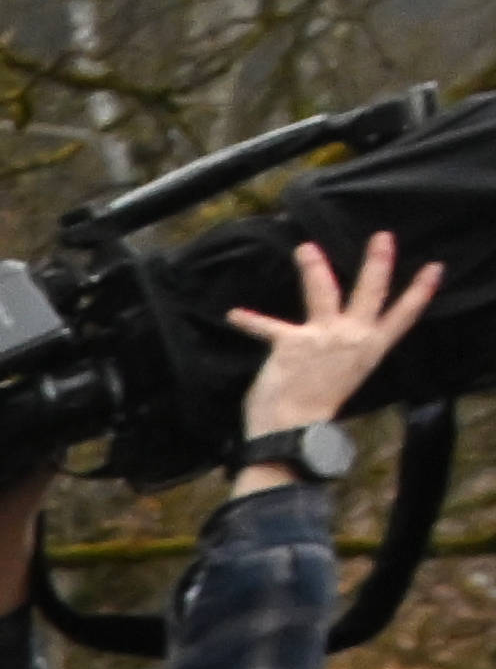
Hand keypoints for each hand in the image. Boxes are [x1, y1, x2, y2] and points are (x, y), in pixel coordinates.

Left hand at [239, 233, 447, 447]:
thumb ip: (344, 350)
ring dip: (314, 268)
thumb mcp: (345, 374)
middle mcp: (352, 338)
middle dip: (377, 263)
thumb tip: (337, 337)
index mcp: (370, 349)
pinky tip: (235, 315)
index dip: (419, 293)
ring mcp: (324, 337)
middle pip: (371, 293)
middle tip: (382, 237)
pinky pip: (268, 326)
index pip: (403, 317)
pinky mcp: (292, 342)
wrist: (293, 430)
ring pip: (323, 291)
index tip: (434, 269)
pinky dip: (250, 321)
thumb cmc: (316, 408)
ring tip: (305, 248)